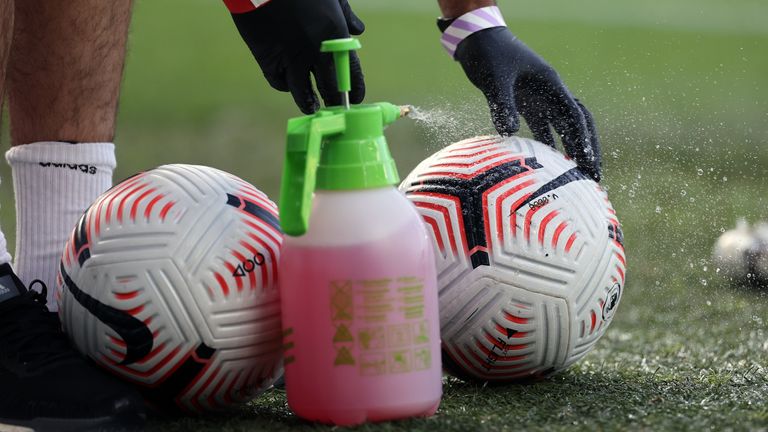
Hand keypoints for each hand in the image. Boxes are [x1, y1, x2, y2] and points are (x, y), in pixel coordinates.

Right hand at [230, 0, 365, 113]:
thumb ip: (346, 15)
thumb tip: (358, 30)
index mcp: (335, 36)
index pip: (350, 72)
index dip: (355, 88)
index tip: (356, 98)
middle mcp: (316, 53)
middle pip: (329, 88)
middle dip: (334, 101)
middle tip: (335, 108)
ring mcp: (291, 59)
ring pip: (302, 93)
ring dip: (308, 103)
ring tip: (312, 108)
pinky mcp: (268, 60)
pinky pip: (279, 82)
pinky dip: (284, 85)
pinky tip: (288, 85)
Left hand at [455, 27, 601, 180]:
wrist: (477, 41)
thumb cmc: (489, 54)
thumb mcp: (495, 79)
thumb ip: (502, 104)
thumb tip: (508, 133)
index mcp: (550, 84)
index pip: (574, 115)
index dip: (582, 139)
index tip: (588, 160)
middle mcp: (550, 93)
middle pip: (577, 124)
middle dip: (587, 149)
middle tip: (594, 176)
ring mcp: (539, 99)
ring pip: (561, 129)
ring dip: (570, 150)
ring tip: (577, 176)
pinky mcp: (525, 104)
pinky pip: (541, 128)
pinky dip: (546, 146)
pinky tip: (548, 167)